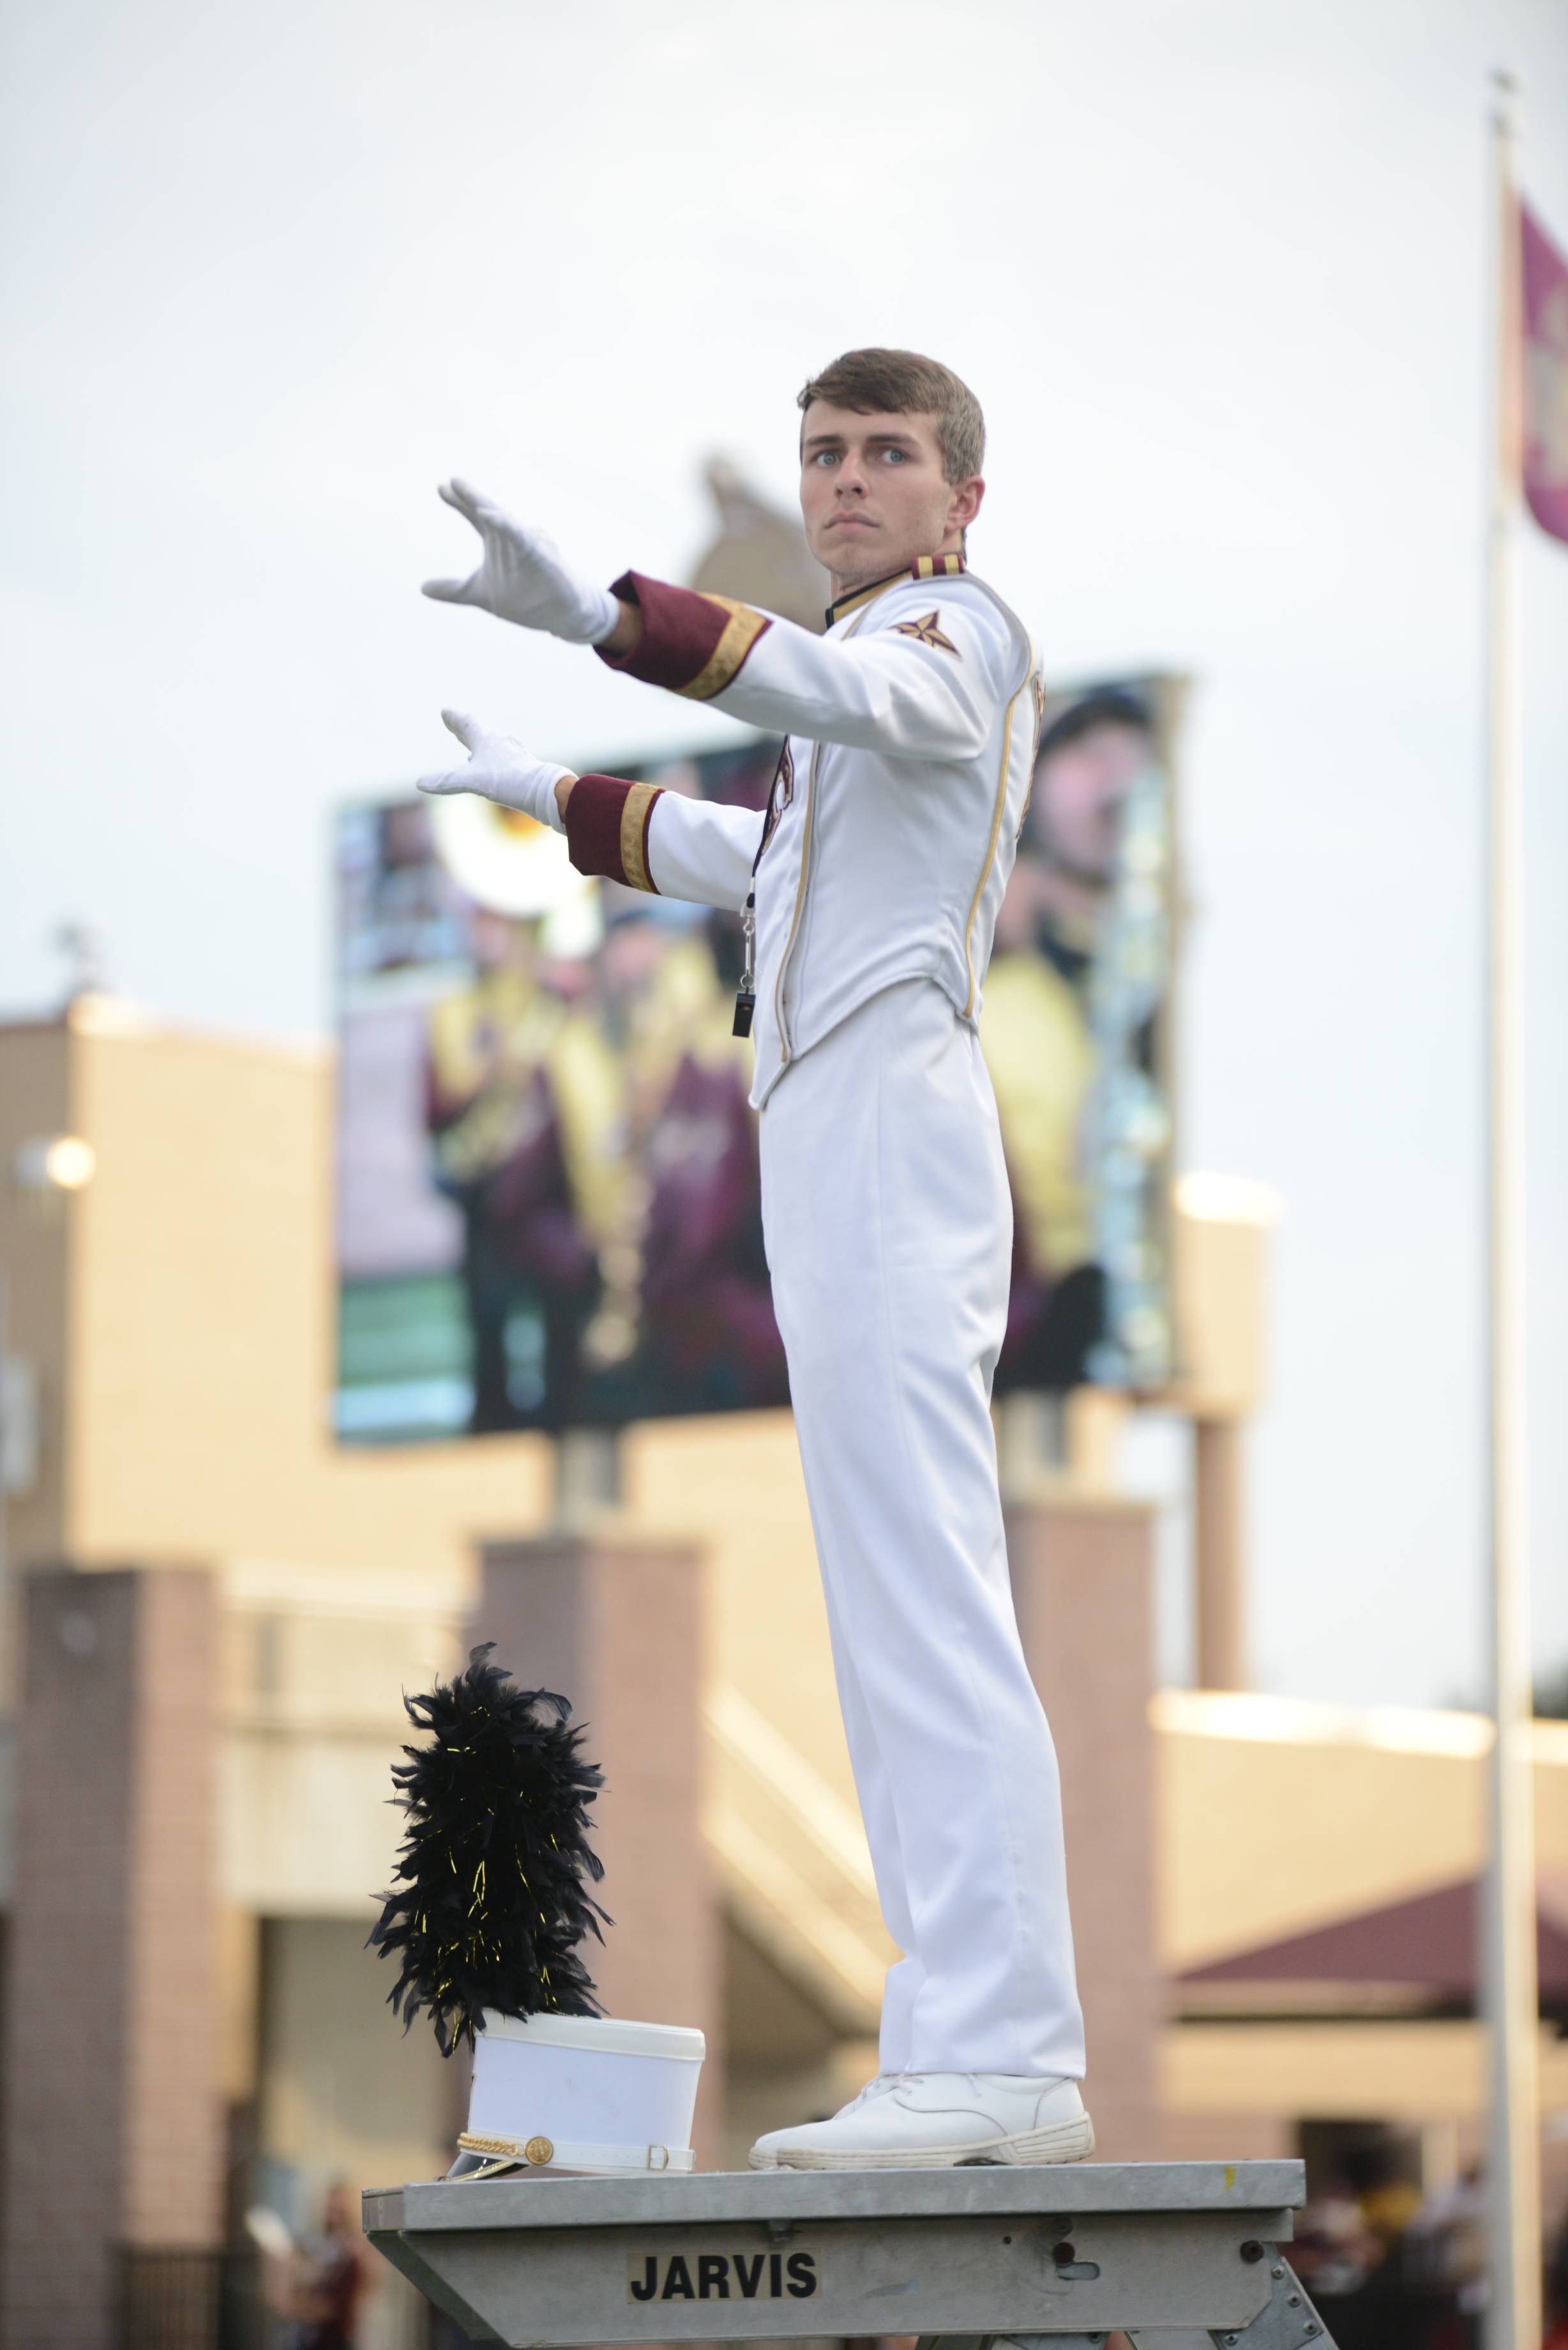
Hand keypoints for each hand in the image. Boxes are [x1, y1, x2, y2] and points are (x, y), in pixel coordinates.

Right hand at [416, 710, 572, 832]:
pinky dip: (491, 760)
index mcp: (486, 739)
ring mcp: (512, 755)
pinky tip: (493, 768)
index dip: (455, 719)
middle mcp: (500, 743)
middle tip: (453, 722)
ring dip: (479, 743)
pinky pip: (502, 760)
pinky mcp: (521, 769)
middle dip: (463, 729)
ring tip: (471, 745)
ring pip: (491, 745)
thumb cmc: (510, 781)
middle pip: (478, 731)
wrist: (546, 791)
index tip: (445, 712)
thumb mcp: (473, 781)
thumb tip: (420, 783)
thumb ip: (447, 781)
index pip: (467, 723)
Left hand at [422, 479, 619, 644]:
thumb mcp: (481, 593)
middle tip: (454, 482)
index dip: (461, 503)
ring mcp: (529, 548)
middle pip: (492, 514)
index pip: (477, 518)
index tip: (441, 488)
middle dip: (473, 499)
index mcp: (497, 543)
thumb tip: (422, 588)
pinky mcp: (543, 561)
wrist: (563, 615)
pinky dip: (512, 532)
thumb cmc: (527, 598)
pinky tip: (497, 521)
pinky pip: (526, 543)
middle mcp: (512, 540)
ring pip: (510, 526)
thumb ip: (453, 590)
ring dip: (493, 513)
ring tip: (476, 503)